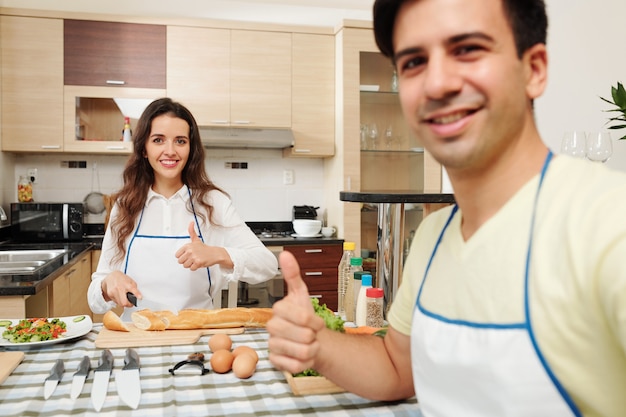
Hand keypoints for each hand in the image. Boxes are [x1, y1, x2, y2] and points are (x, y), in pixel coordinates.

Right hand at [101, 270, 139, 306]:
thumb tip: (138, 297)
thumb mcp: (131, 281)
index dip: (137, 294)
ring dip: (124, 304)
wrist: (112, 277)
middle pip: (124, 302)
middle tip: (131, 304)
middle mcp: (120, 288)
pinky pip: (116, 302)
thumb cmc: (123, 279)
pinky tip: (120, 297)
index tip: (140, 298)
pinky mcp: (110, 294)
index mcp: (127, 284)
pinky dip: (119, 301)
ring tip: (126, 300)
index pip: (133, 289)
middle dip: (129, 305)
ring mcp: (114, 291)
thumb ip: (135, 289)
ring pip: (120, 304)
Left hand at [175, 222, 233, 269]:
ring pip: (185, 266)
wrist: (215, 253)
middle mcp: (190, 250)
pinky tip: (199, 263)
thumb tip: (191, 222)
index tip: (188, 255)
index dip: (182, 256)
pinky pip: (191, 269)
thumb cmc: (204, 248)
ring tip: (196, 260)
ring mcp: (194, 257)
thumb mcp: (196, 239)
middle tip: (193, 258)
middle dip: (186, 261)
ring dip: (191, 265)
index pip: (177, 255)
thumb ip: (191, 231)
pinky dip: (195, 268)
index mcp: (187, 245)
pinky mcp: (198, 262)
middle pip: (180, 261)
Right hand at [266, 251, 325, 373]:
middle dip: (314, 337)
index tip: (316, 322)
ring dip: (311, 350)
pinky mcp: (275, 361)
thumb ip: (293, 274)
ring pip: (302, 352)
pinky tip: (301, 356)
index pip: (303, 317)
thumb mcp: (301, 294)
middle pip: (304, 336)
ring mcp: (272, 344)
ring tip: (307, 345)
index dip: (315, 321)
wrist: (306, 339)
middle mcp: (272, 327)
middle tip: (311, 335)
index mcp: (279, 309)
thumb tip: (285, 254)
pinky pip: (296, 366)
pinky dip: (305, 363)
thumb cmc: (304, 319)